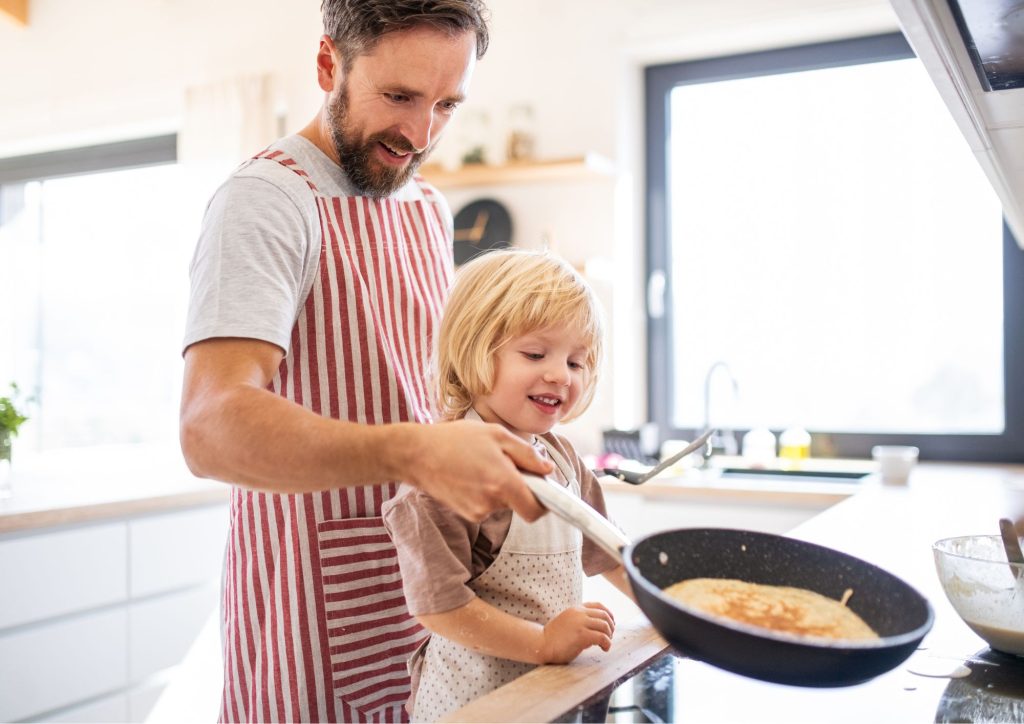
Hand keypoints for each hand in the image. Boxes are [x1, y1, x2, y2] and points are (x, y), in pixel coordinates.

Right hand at [402, 419, 551, 521]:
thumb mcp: (496, 435)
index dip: (543, 503)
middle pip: (519, 503)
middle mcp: (491, 503)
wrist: (416, 454)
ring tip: (481, 464)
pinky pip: (487, 505)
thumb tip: (547, 470)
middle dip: (518, 486)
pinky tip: (470, 474)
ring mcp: (477, 511)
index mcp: (503, 482)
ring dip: (499, 487)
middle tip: (503, 462)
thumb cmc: (455, 439)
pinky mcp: (466, 514)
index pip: (535, 510)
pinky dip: (485, 492)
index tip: (543, 490)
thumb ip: (527, 454)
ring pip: (502, 503)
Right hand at [540, 603, 615, 663]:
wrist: (541, 643)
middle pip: (604, 615)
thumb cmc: (553, 637)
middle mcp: (579, 613)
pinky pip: (602, 637)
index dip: (609, 614)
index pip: (598, 606)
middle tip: (609, 636)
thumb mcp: (568, 622)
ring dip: (609, 636)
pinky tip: (604, 648)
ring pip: (605, 626)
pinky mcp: (582, 635)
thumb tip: (597, 630)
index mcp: (576, 609)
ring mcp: (580, 623)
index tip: (611, 624)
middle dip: (611, 626)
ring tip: (606, 644)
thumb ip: (580, 621)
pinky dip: (607, 643)